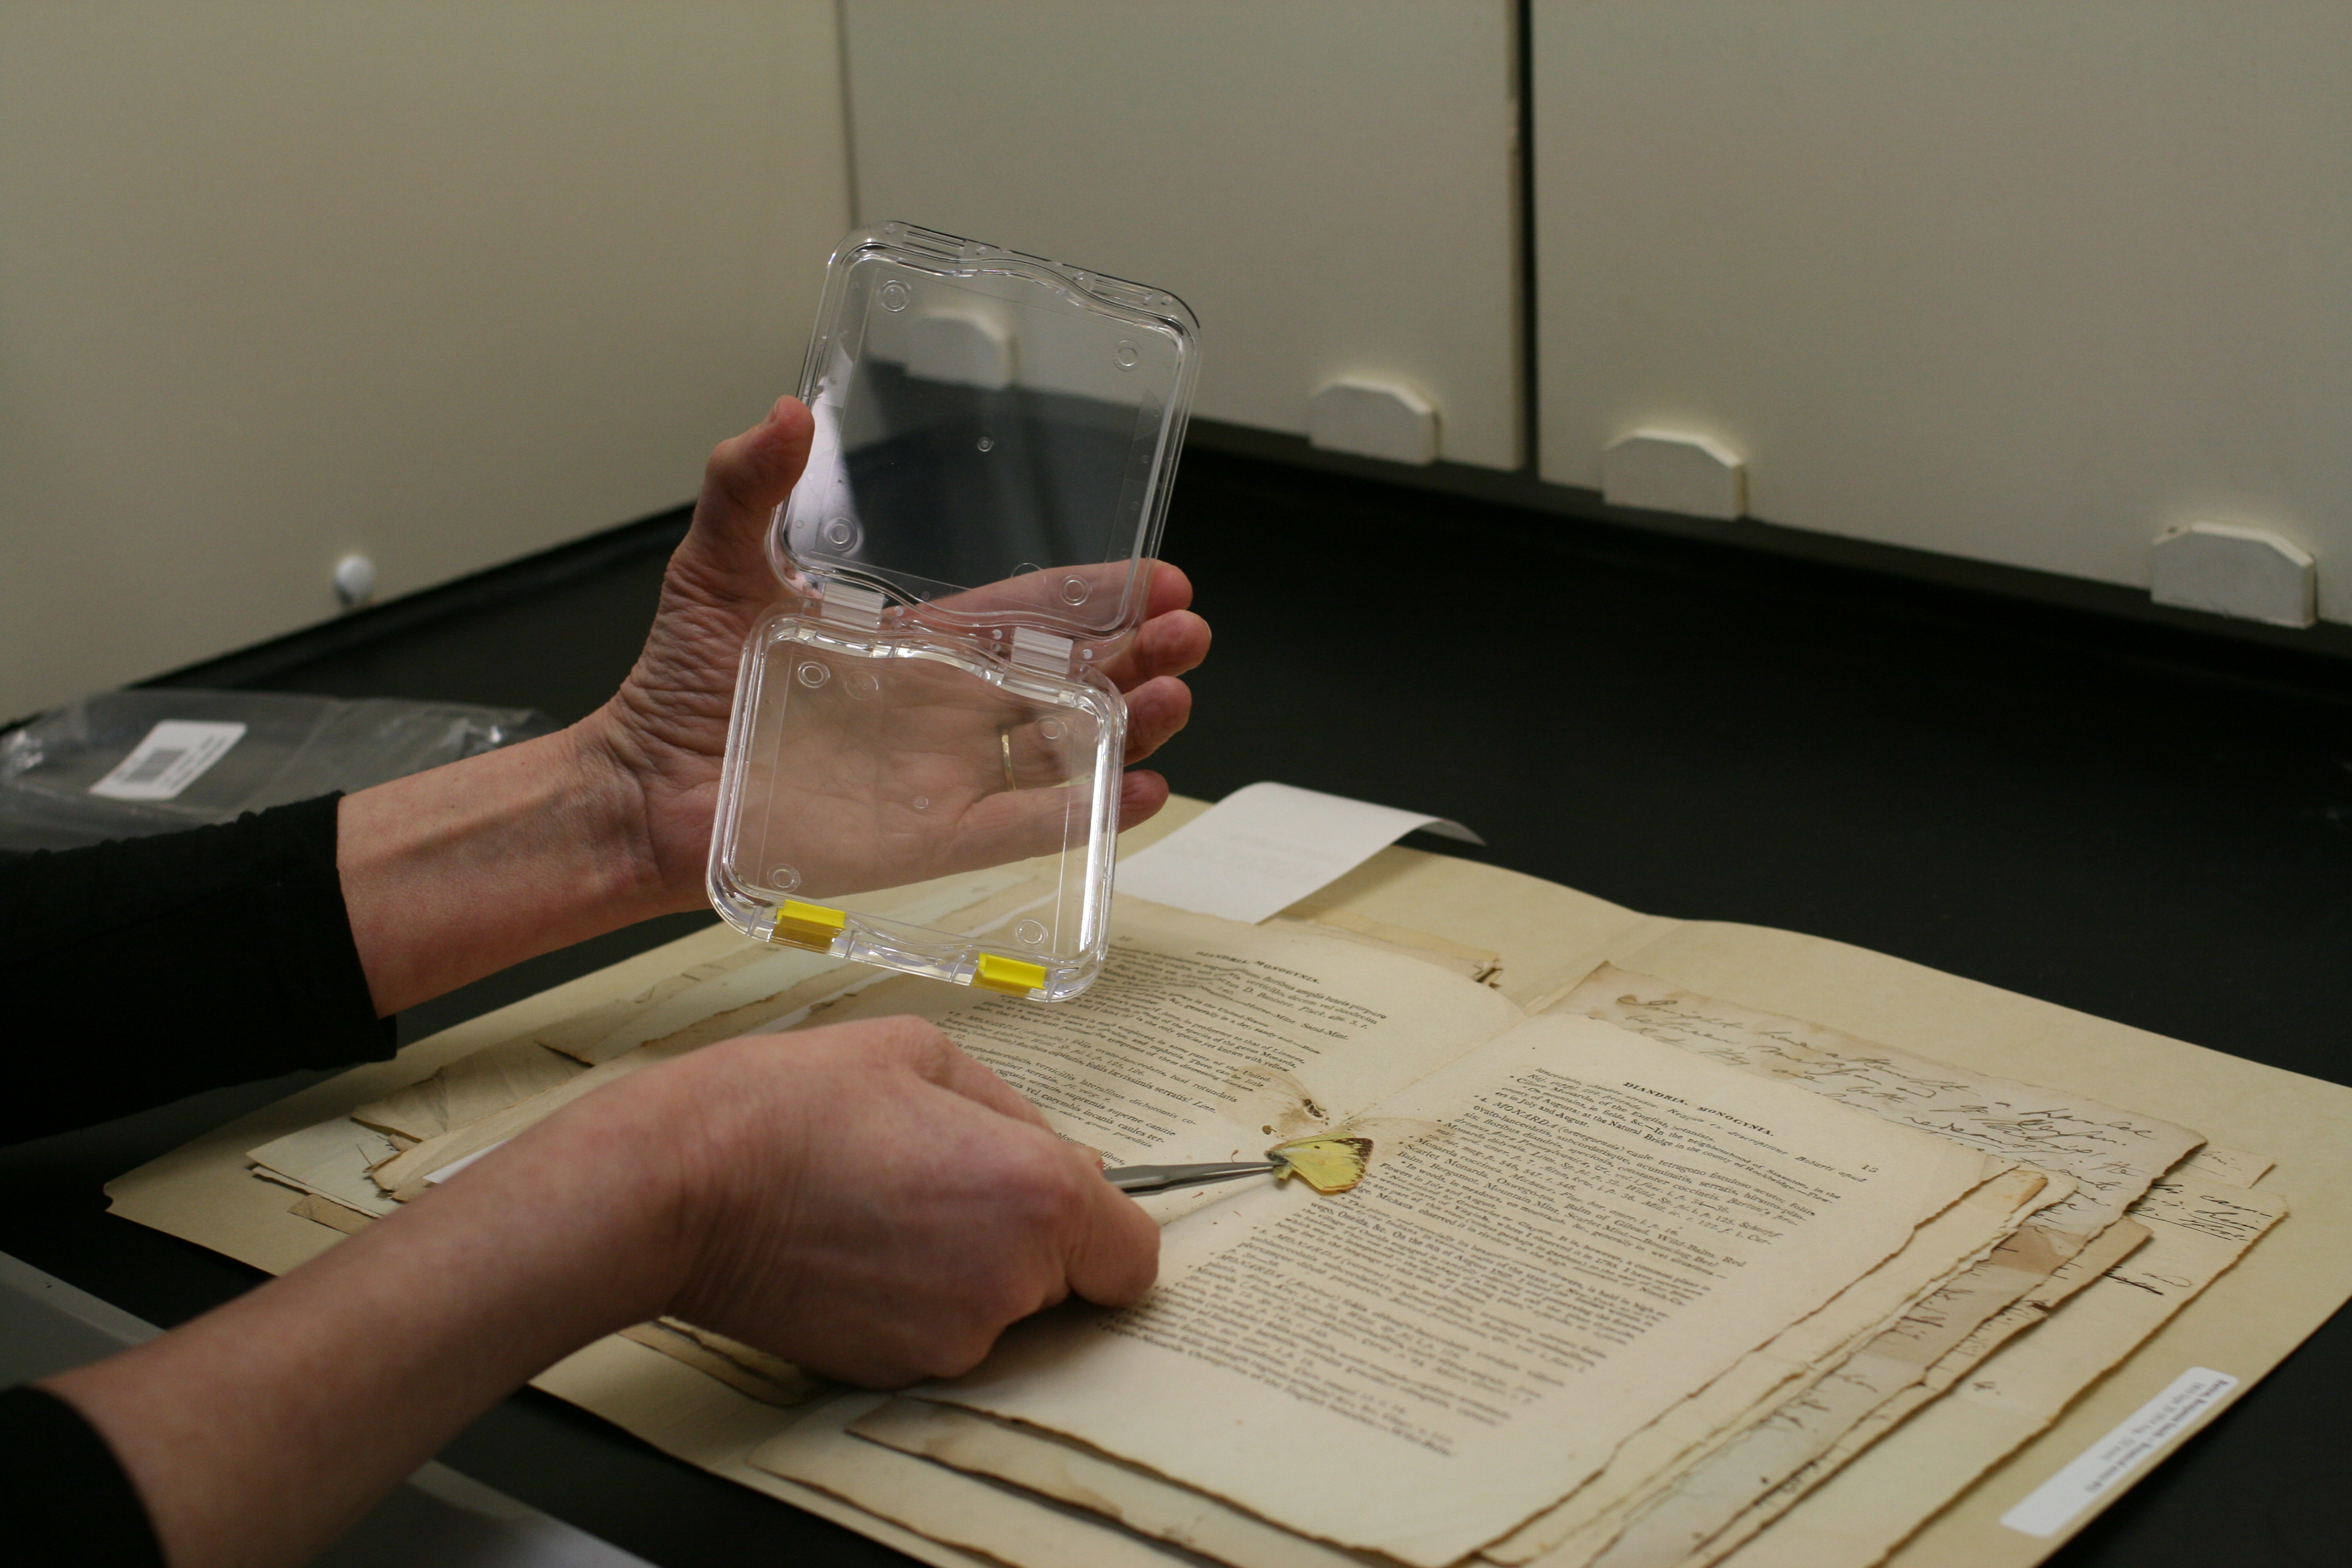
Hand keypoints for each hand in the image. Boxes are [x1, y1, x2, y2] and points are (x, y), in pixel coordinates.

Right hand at [559, 1016, 1159, 1383]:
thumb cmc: (792, 1107)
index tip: (1068, 1204)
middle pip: (1063, 1282)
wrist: (683, 1184)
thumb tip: (1062, 1155)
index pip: (1133, 1256)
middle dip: (1026, 1237)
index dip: (1104, 1226)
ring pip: (997, 1310)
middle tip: (947, 1181)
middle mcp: (1007, 1282)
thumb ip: (1015, 1113)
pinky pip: (938, 1334)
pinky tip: (859, 1247)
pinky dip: (916, 1300)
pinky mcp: (892, 1370)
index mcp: (1038, 1196)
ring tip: (888, 1207)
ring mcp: (949, 1338)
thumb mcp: (925, 1056)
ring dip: (968, 1268)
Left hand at [584, 396, 1212, 907]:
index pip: (1029, 614)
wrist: (642, 788)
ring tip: (1172, 696)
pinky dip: (1086, 814)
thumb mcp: (715, 567)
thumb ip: (749, 486)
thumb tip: (786, 410)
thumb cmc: (679, 685)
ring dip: (1127, 725)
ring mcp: (946, 777)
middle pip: (1069, 679)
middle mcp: (945, 709)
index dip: (1096, 595)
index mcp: (916, 644)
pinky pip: (1025, 826)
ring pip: (1064, 749)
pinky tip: (1136, 790)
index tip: (1159, 578)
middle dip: (1136, 653)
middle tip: (1186, 633)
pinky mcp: (929, 841)